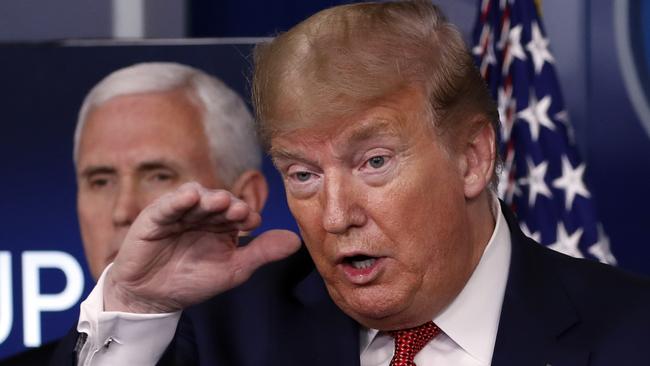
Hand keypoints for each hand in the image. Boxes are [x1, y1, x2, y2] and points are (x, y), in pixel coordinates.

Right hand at [103, 182, 300, 312]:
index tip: (252, 222)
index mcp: (224, 223)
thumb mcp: (233, 269)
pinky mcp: (155, 217)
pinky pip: (168, 204)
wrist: (154, 298)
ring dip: (209, 198)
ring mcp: (180, 213)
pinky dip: (179, 199)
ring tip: (220, 202)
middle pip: (220, 201)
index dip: (246, 214)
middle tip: (238, 211)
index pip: (239, 211)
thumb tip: (297, 240)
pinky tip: (190, 198)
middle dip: (229, 205)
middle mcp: (204, 214)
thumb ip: (262, 253)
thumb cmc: (193, 281)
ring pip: (197, 197)